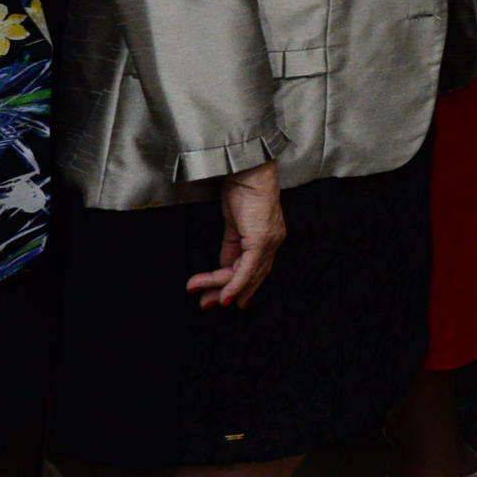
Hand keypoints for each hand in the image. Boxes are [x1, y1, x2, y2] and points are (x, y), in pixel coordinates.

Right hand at [188, 162, 285, 309]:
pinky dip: (233, 285)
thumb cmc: (243, 188)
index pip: (255, 268)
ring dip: (222, 289)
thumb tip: (223, 265)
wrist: (249, 171)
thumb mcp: (233, 222)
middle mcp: (273, 242)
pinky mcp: (260, 241)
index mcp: (269, 236)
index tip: (226, 298)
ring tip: (204, 300)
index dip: (241, 285)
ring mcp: (269, 242)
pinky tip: (223, 296)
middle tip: (209, 305)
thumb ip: (231, 245)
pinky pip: (246, 270)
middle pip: (252, 276)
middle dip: (231, 293)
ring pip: (246, 276)